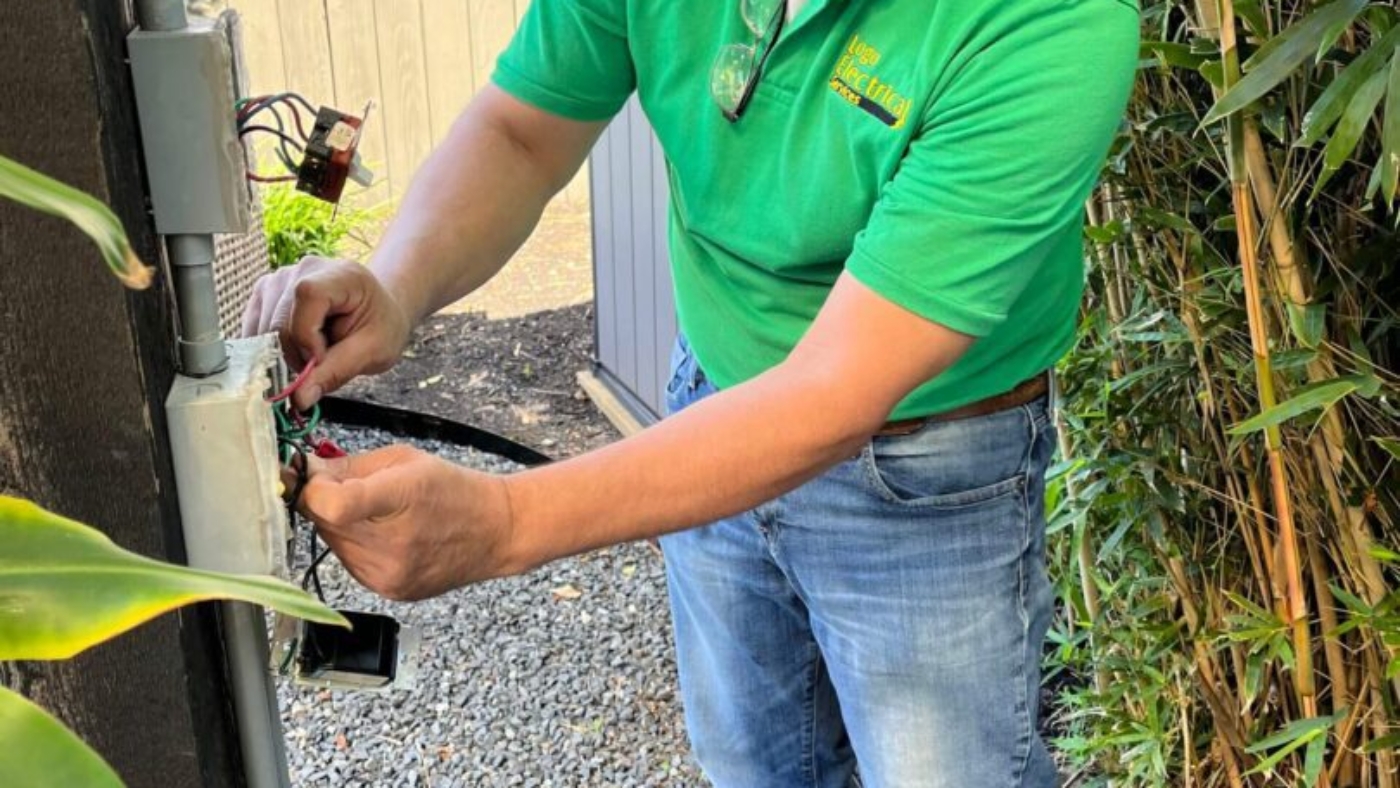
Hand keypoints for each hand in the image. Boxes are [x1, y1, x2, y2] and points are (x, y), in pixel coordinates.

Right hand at [241, 256, 411, 410]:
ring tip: (315, 350)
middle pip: (280, 319)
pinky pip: (254, 329)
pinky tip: (298, 346)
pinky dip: (272, 348)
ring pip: (263, 329)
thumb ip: (336, 372)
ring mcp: (281, 278)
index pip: (307, 296)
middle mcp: (305, 268)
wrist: (374, 310)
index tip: (323, 358)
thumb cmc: (379, 325)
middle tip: (324, 362)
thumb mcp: (373, 352)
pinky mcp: (265, 292)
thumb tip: (300, 398)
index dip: (308, 335)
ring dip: (285, 353)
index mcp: (341, 275)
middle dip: (298, 354)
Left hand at [299, 446, 521, 600]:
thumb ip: (349, 465)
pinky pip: (349, 562)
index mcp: (401, 498)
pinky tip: (386, 535)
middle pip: (323, 522)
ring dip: (340, 525)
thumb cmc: (455, 490)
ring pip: (332, 543)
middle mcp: (392, 545)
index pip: (332, 504)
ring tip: (379, 514)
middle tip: (352, 487)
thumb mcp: (405, 460)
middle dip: (326, 501)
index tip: (314, 476)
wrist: (496, 532)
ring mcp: (389, 573)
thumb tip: (304, 471)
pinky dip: (356, 545)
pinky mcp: (388, 590)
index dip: (312, 488)